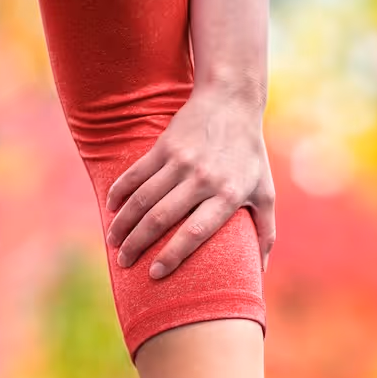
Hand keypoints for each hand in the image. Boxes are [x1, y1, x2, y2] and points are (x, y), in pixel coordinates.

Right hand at [105, 81, 276, 278]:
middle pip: (161, 218)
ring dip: (124, 223)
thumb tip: (259, 272)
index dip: (173, 255)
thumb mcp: (265, 192)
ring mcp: (181, 161)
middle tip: (124, 263)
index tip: (155, 274)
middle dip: (138, 244)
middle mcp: (202, 179)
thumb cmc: (250, 156)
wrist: (232, 103)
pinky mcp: (164, 146)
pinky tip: (111, 209)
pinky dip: (119, 192)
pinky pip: (135, 174)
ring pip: (143, 198)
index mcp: (227, 195)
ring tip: (114, 242)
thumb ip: (265, 232)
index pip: (195, 232)